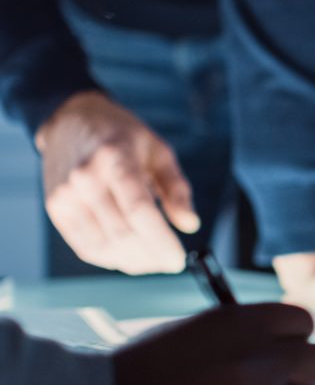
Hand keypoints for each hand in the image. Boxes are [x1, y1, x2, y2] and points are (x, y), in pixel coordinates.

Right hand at [37, 91, 199, 273]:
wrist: (70, 121)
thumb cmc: (121, 136)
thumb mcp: (159, 152)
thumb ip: (177, 189)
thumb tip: (190, 225)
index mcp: (115, 158)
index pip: (139, 211)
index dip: (161, 242)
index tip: (179, 261)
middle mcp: (85, 178)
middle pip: (122, 234)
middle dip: (152, 257)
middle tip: (170, 263)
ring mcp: (65, 195)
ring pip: (103, 247)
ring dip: (133, 263)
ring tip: (153, 261)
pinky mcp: (55, 209)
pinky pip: (85, 247)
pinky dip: (111, 259)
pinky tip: (129, 257)